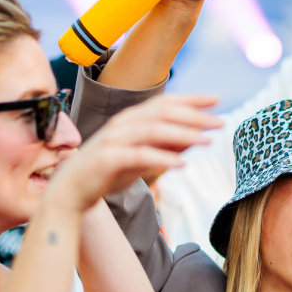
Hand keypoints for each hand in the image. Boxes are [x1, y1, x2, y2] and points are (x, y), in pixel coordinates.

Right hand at [52, 95, 221, 210]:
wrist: (71, 191)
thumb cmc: (107, 173)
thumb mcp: (143, 159)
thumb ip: (166, 147)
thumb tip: (195, 138)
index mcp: (131, 119)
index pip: (166, 103)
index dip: (192, 100)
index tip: (217, 101)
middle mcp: (123, 123)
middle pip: (163, 112)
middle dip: (195, 116)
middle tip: (221, 122)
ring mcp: (114, 139)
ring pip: (153, 130)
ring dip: (184, 135)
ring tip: (207, 141)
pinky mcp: (107, 159)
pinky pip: (139, 155)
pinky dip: (162, 158)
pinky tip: (182, 164)